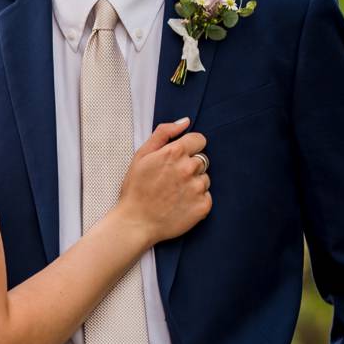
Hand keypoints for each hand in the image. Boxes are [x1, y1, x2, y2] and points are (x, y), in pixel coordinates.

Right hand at [115, 116, 211, 245]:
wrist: (136, 221)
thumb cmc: (136, 187)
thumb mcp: (142, 154)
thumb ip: (164, 133)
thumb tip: (185, 121)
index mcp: (174, 152)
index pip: (199, 140)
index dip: (189, 147)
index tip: (179, 158)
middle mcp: (188, 168)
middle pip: (202, 159)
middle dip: (190, 166)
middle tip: (172, 178)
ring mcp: (197, 188)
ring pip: (205, 178)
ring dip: (194, 183)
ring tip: (175, 192)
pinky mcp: (203, 207)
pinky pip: (207, 196)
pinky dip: (197, 199)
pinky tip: (181, 204)